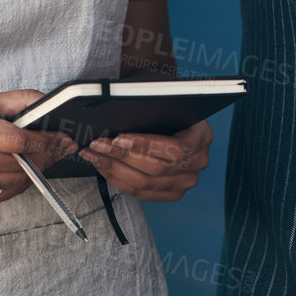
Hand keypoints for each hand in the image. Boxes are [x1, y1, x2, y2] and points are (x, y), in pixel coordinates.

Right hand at [0, 91, 76, 208]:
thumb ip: (15, 100)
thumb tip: (48, 103)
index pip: (15, 140)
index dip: (43, 140)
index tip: (61, 136)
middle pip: (19, 162)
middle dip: (45, 154)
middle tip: (61, 146)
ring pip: (16, 181)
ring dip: (35, 169)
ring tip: (42, 155)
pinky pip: (5, 193)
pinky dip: (19, 181)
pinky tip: (19, 168)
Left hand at [78, 119, 210, 201]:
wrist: (179, 120)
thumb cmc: (169, 108)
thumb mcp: (167, 102)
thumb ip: (151, 110)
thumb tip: (117, 119)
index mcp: (201, 137)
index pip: (173, 148)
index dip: (143, 145)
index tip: (117, 138)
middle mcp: (198, 163)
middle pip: (155, 168)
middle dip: (120, 156)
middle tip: (96, 145)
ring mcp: (186, 181)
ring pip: (145, 183)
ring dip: (114, 169)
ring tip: (94, 156)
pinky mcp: (172, 193)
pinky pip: (142, 192)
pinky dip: (119, 180)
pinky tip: (104, 167)